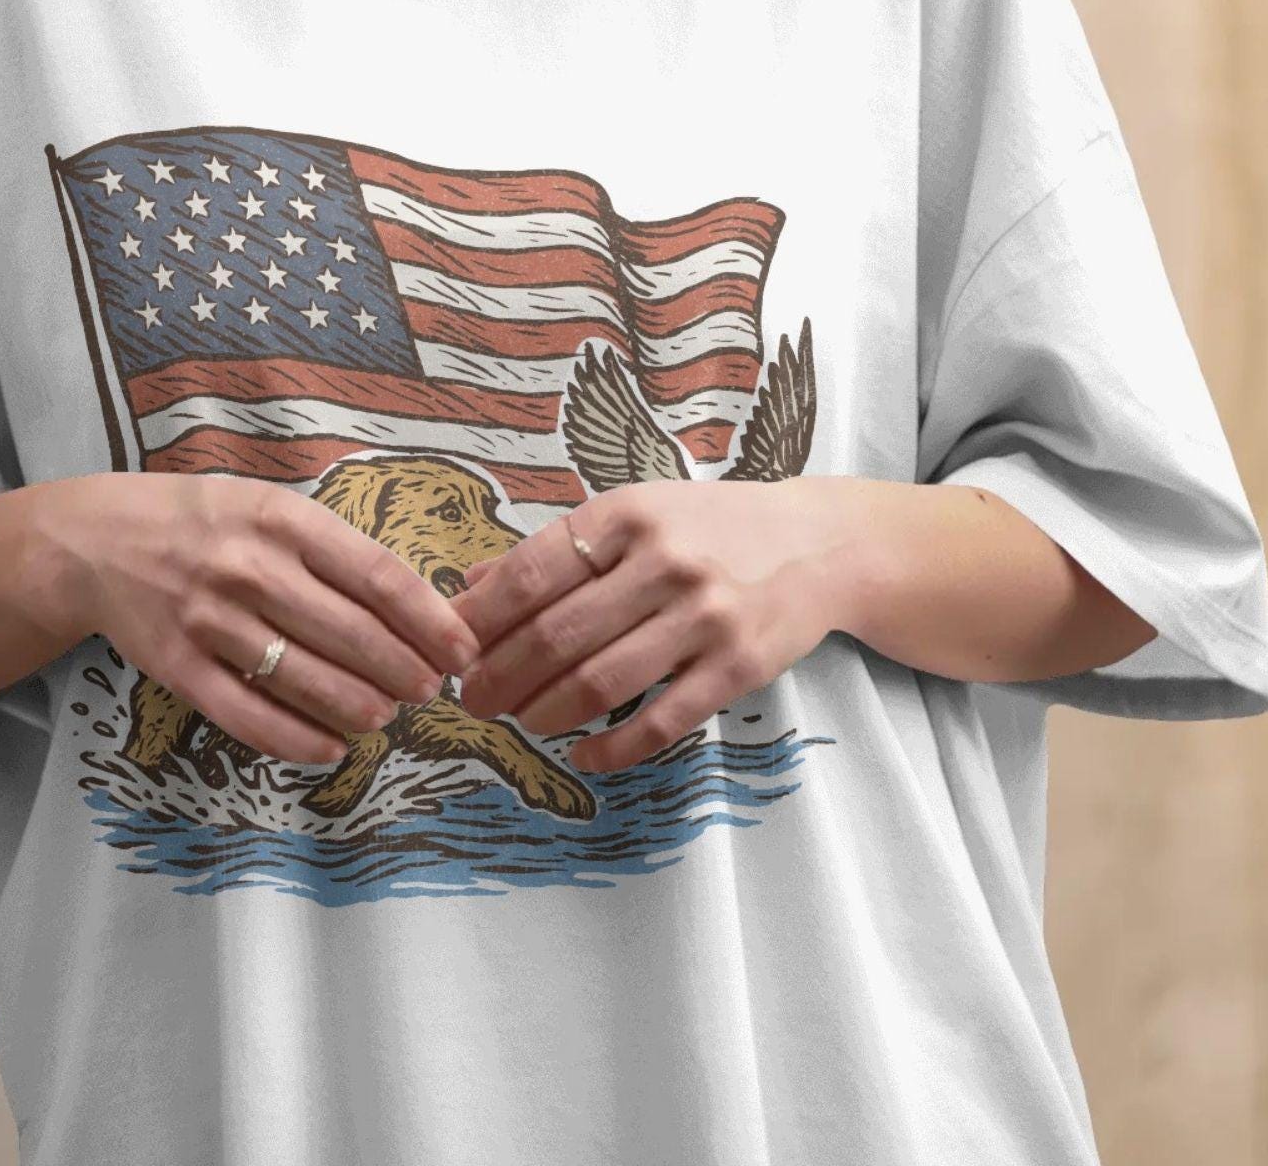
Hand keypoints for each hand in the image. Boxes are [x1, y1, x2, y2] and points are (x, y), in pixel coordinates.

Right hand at [52, 472, 479, 765]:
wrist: (98, 540)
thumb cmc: (205, 520)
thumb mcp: (270, 506)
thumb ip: (332, 548)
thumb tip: (413, 604)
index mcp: (283, 520)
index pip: (377, 575)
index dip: (429, 620)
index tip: (463, 649)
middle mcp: (250, 567)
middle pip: (351, 634)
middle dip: (405, 671)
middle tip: (431, 690)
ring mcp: (210, 620)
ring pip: (305, 680)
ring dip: (360, 707)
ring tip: (387, 716)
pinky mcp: (177, 667)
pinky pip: (248, 716)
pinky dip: (297, 740)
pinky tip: (331, 748)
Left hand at [450, 477, 863, 772]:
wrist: (818, 543)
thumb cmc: (709, 527)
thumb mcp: (634, 514)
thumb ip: (556, 552)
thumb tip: (469, 589)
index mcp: (626, 515)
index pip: (531, 574)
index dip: (480, 620)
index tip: (449, 650)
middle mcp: (663, 562)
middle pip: (556, 636)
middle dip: (500, 677)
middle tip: (471, 701)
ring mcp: (704, 617)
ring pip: (599, 683)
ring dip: (544, 713)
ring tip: (519, 722)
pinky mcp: (737, 667)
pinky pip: (659, 722)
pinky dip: (611, 748)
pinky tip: (582, 754)